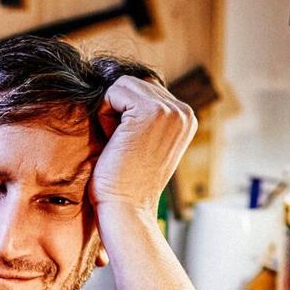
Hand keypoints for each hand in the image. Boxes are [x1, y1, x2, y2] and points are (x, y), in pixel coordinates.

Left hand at [88, 76, 196, 218]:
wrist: (126, 208)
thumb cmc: (126, 180)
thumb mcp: (144, 141)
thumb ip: (145, 114)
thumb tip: (121, 81)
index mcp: (186, 118)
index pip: (145, 88)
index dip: (126, 114)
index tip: (131, 145)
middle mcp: (184, 111)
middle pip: (133, 83)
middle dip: (118, 111)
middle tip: (122, 145)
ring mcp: (170, 111)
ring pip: (122, 84)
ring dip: (110, 112)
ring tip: (119, 142)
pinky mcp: (150, 111)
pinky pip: (112, 92)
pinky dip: (104, 115)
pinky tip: (114, 140)